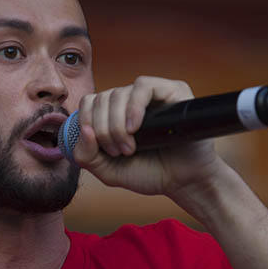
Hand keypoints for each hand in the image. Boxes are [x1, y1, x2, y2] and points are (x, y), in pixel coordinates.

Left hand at [71, 76, 222, 198]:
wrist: (182, 181)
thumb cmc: (148, 173)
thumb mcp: (107, 171)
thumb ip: (86, 155)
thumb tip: (85, 129)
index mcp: (113, 113)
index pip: (89, 102)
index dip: (87, 123)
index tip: (101, 149)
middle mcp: (130, 100)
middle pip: (101, 99)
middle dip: (103, 131)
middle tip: (120, 153)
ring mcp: (151, 94)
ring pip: (118, 94)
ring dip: (117, 125)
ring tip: (130, 148)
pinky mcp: (172, 91)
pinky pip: (143, 86)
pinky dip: (134, 107)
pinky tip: (135, 128)